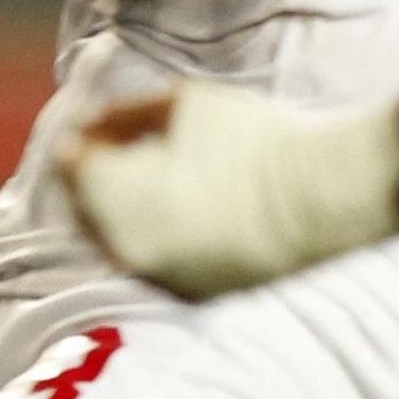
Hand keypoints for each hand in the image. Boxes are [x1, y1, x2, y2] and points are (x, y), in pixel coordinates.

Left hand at [60, 83, 398, 299]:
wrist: (327, 198)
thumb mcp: (181, 103)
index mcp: (115, 193)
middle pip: (88, 209)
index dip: (86, 144)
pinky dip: (153, 241)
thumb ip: (124, 114)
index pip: (71, 167)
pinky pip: (152, 265)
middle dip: (97, 181)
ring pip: (115, 243)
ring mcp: (161, 276)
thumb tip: (88, 128)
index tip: (105, 131)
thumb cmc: (255, 139)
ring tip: (153, 184)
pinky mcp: (194, 296)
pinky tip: (180, 216)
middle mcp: (128, 244)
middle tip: (123, 156)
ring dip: (122, 213)